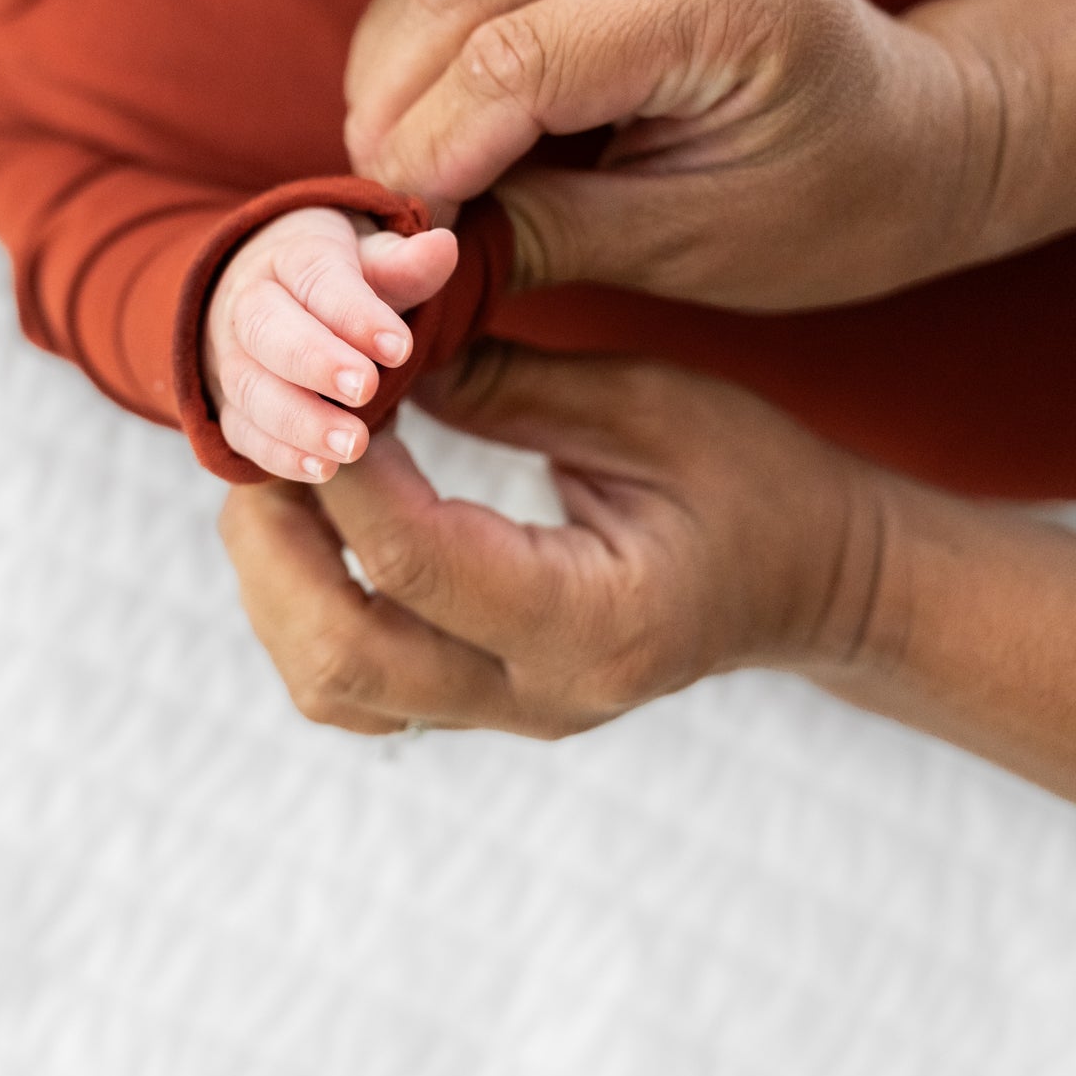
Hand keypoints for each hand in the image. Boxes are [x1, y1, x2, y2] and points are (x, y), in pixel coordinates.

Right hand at [204, 208, 458, 483]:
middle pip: (266, 328)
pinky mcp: (229, 404)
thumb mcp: (372, 259)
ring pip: (249, 386)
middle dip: (315, 361)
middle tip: (365, 389)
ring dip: (298, 420)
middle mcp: (249, 301)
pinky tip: (322, 470)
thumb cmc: (339, 281)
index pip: (316, 276)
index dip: (355, 312)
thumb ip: (406, 264)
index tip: (400, 347)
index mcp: (290, 255)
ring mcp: (231, 356)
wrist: (271, 296)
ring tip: (352, 444)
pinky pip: (242, 430)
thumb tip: (443, 247)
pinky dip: (277, 455)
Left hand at [219, 345, 890, 735]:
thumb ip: (506, 384)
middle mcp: (542, 694)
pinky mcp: (485, 704)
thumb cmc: (754, 477)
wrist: (816, 581)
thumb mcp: (648, 402)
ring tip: (276, 478)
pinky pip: (358, 687)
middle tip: (259, 440)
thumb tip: (370, 362)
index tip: (308, 383)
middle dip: (274, 541)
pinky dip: (306, 610)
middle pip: (344, 655)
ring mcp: (509, 714)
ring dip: (274, 582)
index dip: (339, 465)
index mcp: (597, 621)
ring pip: (334, 687)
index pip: (416, 558)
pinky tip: (317, 529)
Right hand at [344, 0, 1003, 309]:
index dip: (432, 151)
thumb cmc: (831, 210)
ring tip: (392, 161)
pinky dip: (420, 29)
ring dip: (394, 60)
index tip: (399, 238)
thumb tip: (408, 247)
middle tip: (375, 207)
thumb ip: (542, 235)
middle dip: (395, 103)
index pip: (519, 58)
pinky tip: (424, 105)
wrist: (919, 137)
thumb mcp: (691, 249)